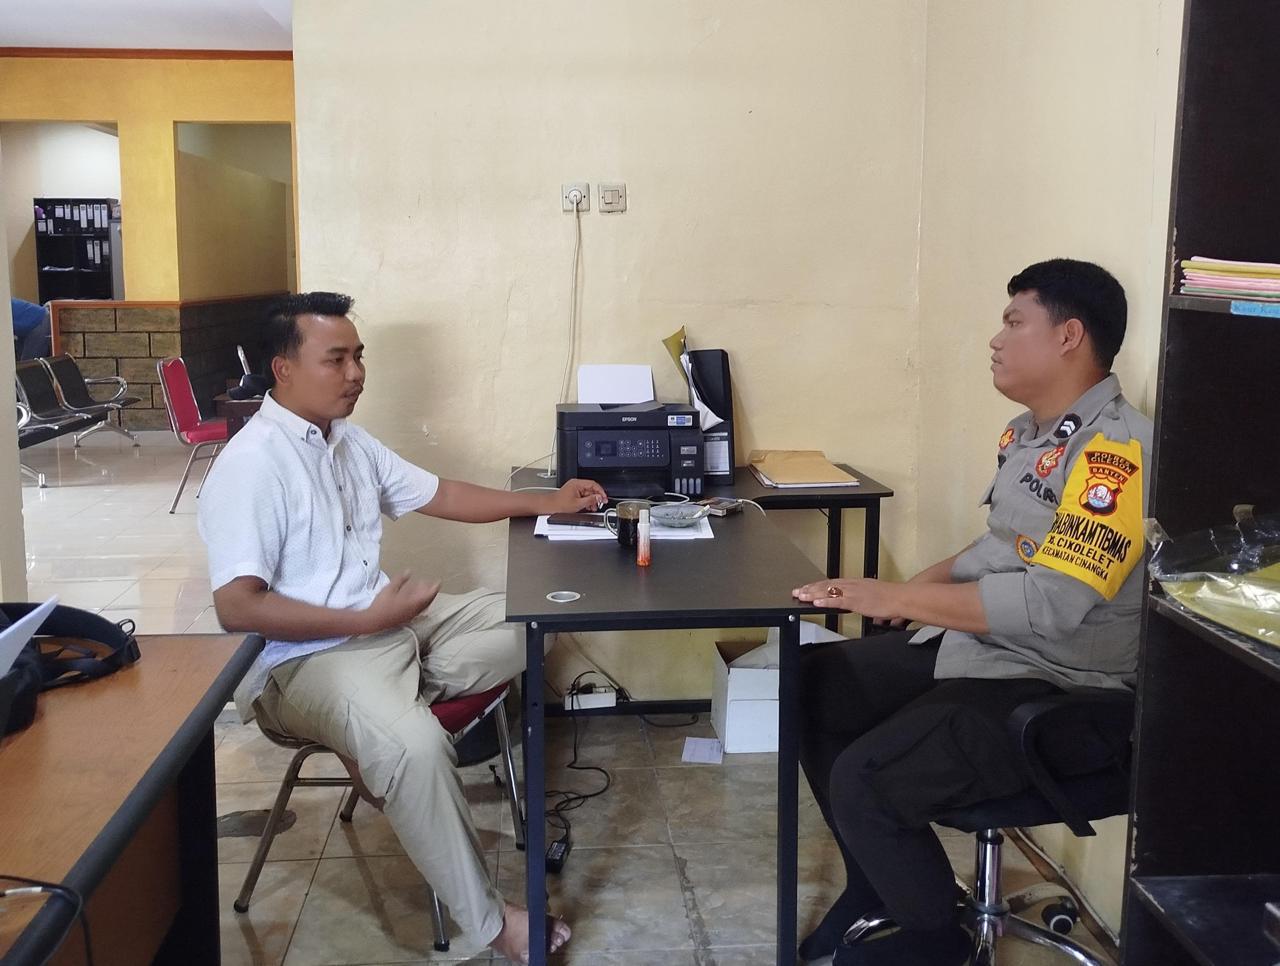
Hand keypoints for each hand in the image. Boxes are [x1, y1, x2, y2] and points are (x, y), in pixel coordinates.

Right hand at [363, 572, 440, 633]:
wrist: (373, 621)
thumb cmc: (381, 605)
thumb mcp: (390, 589)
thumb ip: (400, 580)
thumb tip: (408, 572)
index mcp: (413, 603)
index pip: (428, 595)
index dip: (434, 588)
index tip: (438, 582)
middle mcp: (414, 610)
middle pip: (427, 601)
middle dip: (430, 592)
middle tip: (430, 584)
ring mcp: (410, 615)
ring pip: (423, 606)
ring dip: (425, 597)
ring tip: (422, 590)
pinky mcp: (406, 619)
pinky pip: (417, 610)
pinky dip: (419, 603)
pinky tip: (414, 600)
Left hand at [549, 478, 607, 512]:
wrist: (549, 507)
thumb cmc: (559, 504)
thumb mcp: (578, 504)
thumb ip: (590, 500)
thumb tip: (599, 498)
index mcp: (577, 483)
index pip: (593, 484)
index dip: (600, 491)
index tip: (604, 498)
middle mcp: (576, 484)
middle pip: (591, 489)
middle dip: (596, 497)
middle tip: (600, 503)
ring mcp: (574, 488)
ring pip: (587, 493)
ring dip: (592, 500)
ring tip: (593, 507)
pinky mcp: (573, 493)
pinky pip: (583, 495)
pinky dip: (586, 501)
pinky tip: (588, 506)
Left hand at [792, 577, 906, 621]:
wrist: (901, 598)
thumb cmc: (893, 599)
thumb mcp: (876, 599)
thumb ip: (868, 603)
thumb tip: (868, 611)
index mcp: (856, 584)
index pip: (833, 583)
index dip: (819, 585)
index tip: (808, 588)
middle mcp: (852, 585)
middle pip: (827, 585)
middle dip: (811, 588)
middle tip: (797, 591)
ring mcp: (853, 592)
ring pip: (829, 591)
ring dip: (813, 593)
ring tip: (801, 595)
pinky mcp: (856, 601)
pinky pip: (837, 600)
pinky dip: (825, 600)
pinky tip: (816, 602)